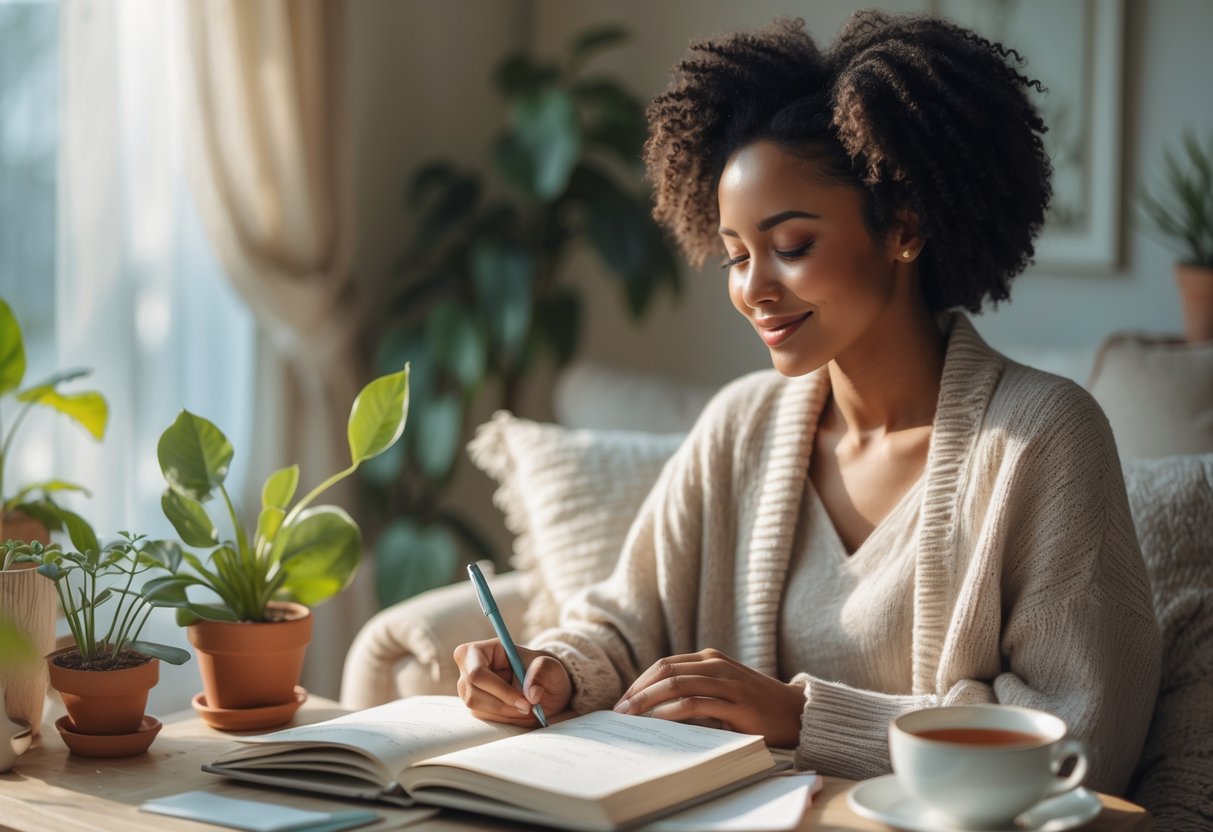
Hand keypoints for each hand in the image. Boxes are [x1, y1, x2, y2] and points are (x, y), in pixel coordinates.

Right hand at [453, 638, 572, 725]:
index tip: (526, 701)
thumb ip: (543, 671)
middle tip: (530, 707)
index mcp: (480, 650)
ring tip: (527, 706)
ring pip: (478, 708)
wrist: (544, 686)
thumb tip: (532, 693)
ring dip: (507, 713)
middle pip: (473, 695)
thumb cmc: (543, 671)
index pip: (477, 673)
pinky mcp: (474, 705)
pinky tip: (519, 709)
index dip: (499, 690)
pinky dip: (506, 718)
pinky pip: (485, 718)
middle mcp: (468, 669)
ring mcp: (468, 689)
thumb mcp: (550, 666)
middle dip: (504, 705)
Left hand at [613, 648, 805, 747]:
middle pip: (665, 670)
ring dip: (648, 699)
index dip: (640, 682)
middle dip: (637, 690)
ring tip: (630, 715)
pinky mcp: (736, 703)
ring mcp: (727, 682)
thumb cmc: (753, 705)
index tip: (623, 701)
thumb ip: (693, 691)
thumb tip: (651, 709)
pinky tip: (658, 718)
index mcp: (709, 659)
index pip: (664, 665)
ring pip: (676, 683)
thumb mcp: (721, 689)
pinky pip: (696, 702)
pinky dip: (672, 709)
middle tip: (619, 710)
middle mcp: (716, 665)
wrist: (794, 712)